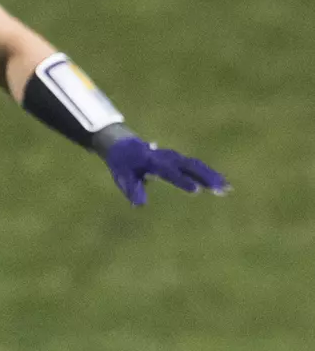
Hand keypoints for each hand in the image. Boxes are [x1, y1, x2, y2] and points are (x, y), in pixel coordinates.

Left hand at [103, 137, 229, 206]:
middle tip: (220, 190)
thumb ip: (132, 189)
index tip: (196, 190)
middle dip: (205, 177)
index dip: (182, 180)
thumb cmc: (123, 165)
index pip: (169, 171)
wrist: (124, 145)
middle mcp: (166, 157)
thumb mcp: (123, 177)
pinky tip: (223, 185)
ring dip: (212, 176)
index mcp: (151, 160)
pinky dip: (210, 174)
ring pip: (196, 165)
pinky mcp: (179, 160)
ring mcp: (174, 157)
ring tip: (227, 189)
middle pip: (188, 166)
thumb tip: (139, 205)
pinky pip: (197, 167)